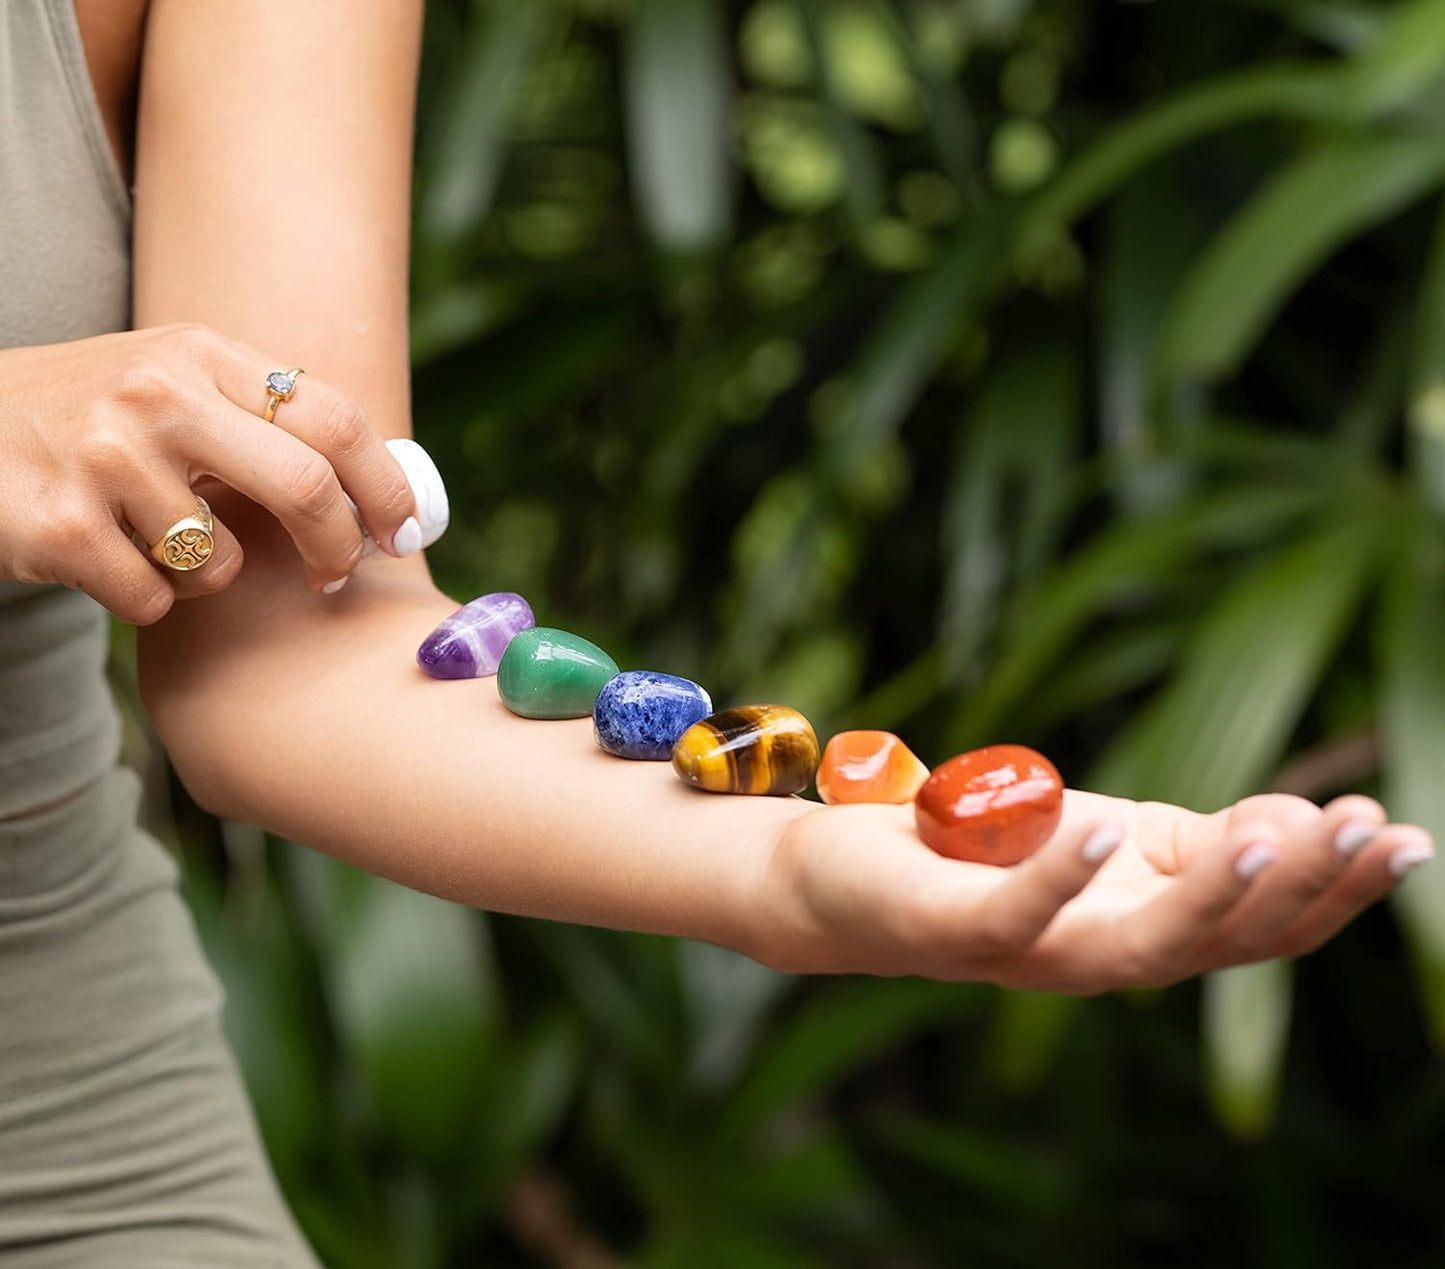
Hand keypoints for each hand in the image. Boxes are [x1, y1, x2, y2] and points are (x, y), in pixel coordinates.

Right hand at [0, 324, 417, 621]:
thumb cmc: (88, 417)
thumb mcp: (170, 382)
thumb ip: (257, 415)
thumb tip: (378, 487)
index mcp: (200, 354)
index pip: (334, 418)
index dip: (385, 486)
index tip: (405, 531)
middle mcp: (156, 394)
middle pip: (305, 487)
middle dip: (337, 547)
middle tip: (333, 575)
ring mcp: (103, 457)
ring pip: (220, 562)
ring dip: (205, 574)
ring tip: (155, 539)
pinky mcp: (60, 526)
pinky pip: (154, 600)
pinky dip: (146, 599)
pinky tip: (107, 558)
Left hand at [764, 790, 1434, 990]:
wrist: (848, 872)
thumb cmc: (987, 853)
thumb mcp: (1110, 836)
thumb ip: (1195, 842)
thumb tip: (1299, 826)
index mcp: (1147, 927)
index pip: (1262, 926)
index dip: (1339, 891)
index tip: (1407, 837)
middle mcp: (1101, 957)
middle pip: (1222, 944)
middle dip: (1304, 892)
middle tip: (1372, 832)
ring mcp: (1031, 952)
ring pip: (1139, 947)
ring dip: (1213, 897)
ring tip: (1278, 838)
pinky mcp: (955, 928)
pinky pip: (1018, 912)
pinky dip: (1062, 876)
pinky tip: (1105, 831)